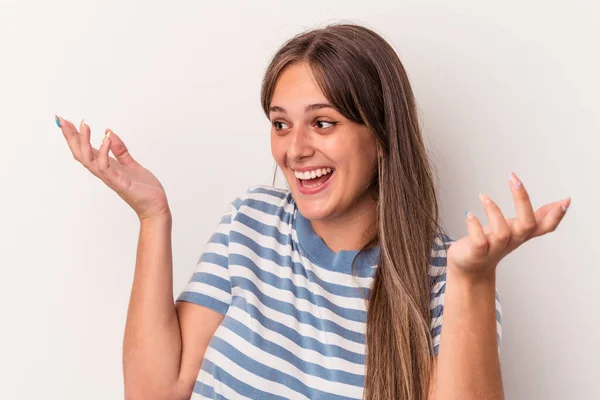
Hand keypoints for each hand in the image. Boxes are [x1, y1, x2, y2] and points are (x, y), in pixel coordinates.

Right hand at [56, 115, 169, 221]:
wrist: (155, 206)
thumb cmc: (144, 189)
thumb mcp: (131, 164)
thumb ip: (120, 150)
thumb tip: (109, 132)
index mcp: (106, 167)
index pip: (85, 150)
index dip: (74, 136)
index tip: (64, 121)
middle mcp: (104, 172)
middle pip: (80, 154)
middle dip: (71, 137)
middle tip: (62, 120)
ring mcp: (110, 178)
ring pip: (88, 160)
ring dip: (84, 142)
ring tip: (83, 125)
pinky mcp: (119, 182)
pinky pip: (105, 167)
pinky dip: (104, 152)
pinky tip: (106, 139)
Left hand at [446, 172, 570, 280]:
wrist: (470, 266)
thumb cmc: (492, 243)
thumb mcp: (517, 228)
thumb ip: (537, 218)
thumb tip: (561, 203)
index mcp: (522, 234)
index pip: (546, 226)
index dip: (557, 215)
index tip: (565, 200)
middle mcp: (512, 241)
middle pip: (526, 225)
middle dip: (522, 200)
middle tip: (515, 180)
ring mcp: (495, 248)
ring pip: (502, 233)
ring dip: (493, 211)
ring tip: (483, 196)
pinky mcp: (478, 253)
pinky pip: (480, 241)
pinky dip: (474, 226)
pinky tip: (469, 214)